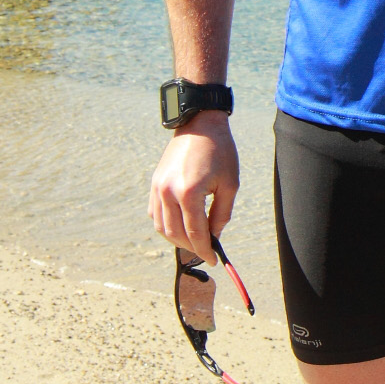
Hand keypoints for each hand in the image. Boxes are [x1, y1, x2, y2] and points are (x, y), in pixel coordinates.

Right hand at [148, 111, 238, 263]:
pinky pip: (154, 213)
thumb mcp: (230, 184)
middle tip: (206, 251)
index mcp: (189, 193)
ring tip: (194, 240)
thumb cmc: (220, 151)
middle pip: (176, 234)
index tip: (214, 259)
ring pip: (161, 227)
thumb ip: (221, 214)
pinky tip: (179, 226)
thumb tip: (214, 236)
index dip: (205, 250)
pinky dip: (165, 225)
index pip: (195, 233)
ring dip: (177, 239)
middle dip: (192, 247)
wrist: (200, 124)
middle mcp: (168, 192)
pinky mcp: (154, 183)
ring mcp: (158, 188)